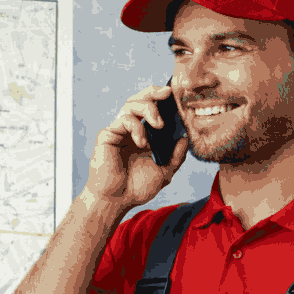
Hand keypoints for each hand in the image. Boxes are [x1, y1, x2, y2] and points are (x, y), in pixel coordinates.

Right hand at [82, 85, 188, 208]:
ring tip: (159, 123)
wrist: (116, 201)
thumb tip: (186, 138)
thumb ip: (176, 156)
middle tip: (168, 92)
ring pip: (130, 104)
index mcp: (145, 136)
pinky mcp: (107, 135)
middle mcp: (131, 130)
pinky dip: (136, 127)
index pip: (154, 110)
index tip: (178, 96)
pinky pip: (123, 120)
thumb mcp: (164, 172)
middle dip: (154, 92)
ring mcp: (119, 131)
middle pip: (140, 100)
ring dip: (148, 108)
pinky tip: (142, 142)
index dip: (164, 100)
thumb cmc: (136, 189)